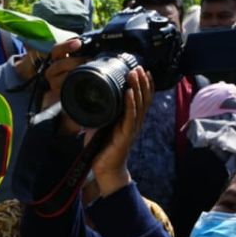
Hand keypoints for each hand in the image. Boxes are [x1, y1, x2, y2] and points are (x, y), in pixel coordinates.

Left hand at [90, 66, 152, 196]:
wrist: (104, 169)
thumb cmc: (102, 148)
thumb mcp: (101, 125)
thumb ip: (101, 113)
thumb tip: (92, 99)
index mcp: (130, 119)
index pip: (141, 99)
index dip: (144, 84)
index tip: (142, 70)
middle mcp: (134, 122)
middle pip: (143, 98)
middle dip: (142, 81)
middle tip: (139, 67)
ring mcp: (132, 128)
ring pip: (139, 104)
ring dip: (138, 88)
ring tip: (135, 74)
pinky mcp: (126, 135)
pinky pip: (130, 117)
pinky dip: (130, 104)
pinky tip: (130, 93)